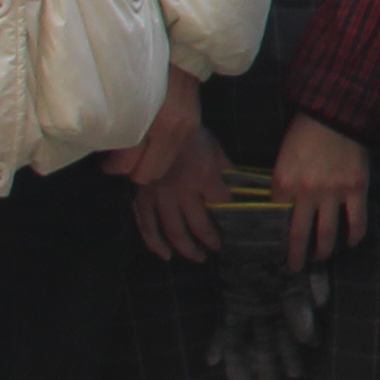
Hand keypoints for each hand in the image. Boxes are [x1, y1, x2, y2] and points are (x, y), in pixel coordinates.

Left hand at [104, 69, 204, 191]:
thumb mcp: (122, 91)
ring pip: (161, 167)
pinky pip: (171, 153)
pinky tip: (149, 138)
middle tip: (117, 157)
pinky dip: (158, 151)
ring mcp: (186, 128)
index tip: (104, 160)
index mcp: (154, 121)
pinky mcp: (193, 125)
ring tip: (133, 149)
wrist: (181, 46)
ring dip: (146, 162)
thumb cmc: (144, 64)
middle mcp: (174, 129)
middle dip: (130, 169)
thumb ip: (116, 120)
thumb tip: (102, 143)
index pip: (128, 164)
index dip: (112, 166)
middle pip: (148, 173)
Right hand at [128, 120, 230, 261]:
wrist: (154, 122)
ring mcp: (159, 196)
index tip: (238, 226)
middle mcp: (182, 190)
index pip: (223, 204)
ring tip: (198, 258)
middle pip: (199, 225)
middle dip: (211, 241)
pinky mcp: (141, 196)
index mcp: (204, 176)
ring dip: (186, 248)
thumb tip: (239, 184)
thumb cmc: (188, 133)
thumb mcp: (213, 146)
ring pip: (173, 230)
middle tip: (218, 251)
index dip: (232, 216)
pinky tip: (165, 255)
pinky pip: (146, 224)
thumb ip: (225, 167)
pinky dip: (154, 242)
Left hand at [271, 113, 369, 267]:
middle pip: (298, 235)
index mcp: (283, 184)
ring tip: (319, 258)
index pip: (275, 217)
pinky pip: (356, 220)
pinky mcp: (356, 190)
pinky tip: (351, 242)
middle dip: (294, 256)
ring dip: (322, 251)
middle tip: (293, 268)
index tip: (273, 245)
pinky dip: (354, 235)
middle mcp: (306, 194)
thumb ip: (283, 183)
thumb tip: (282, 205)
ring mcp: (333, 194)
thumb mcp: (283, 157)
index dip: (274, 234)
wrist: (336, 113)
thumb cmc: (304, 132)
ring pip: (327, 233)